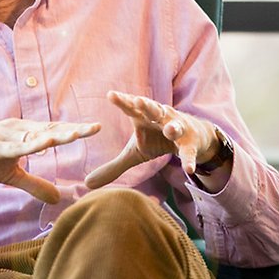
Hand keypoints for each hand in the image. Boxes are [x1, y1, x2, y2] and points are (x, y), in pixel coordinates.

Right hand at [0, 118, 100, 203]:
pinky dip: (30, 145)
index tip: (95, 128)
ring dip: (57, 135)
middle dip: (73, 129)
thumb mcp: (11, 176)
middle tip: (96, 127)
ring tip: (77, 134)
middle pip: (50, 129)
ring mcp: (5, 136)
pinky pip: (14, 146)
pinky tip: (44, 143)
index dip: (74, 131)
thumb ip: (35, 185)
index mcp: (23, 133)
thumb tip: (58, 198)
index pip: (54, 131)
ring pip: (35, 135)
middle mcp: (17, 129)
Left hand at [85, 91, 218, 188]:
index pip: (131, 108)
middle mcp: (160, 118)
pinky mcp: (190, 143)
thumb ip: (113, 166)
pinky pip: (188, 152)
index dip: (122, 101)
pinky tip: (189, 169)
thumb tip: (87, 184)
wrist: (191, 135)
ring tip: (169, 130)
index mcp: (143, 118)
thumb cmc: (156, 139)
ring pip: (174, 126)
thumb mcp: (134, 153)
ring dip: (172, 127)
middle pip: (153, 110)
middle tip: (139, 101)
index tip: (110, 94)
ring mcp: (177, 128)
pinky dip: (189, 159)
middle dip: (146, 105)